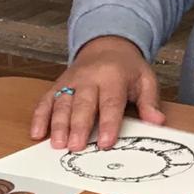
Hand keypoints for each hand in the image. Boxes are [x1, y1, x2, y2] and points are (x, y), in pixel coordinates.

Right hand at [30, 36, 164, 150]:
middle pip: (83, 104)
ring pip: (62, 104)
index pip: (111, 103)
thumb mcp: (145, 79)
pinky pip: (46, 101)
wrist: (107, 46)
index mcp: (113, 77)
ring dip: (58, 125)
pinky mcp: (57, 85)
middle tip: (76, 147)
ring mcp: (71, 82)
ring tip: (57, 145)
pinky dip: (39, 117)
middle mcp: (89, 78)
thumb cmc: (128, 69)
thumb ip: (150, 101)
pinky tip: (37, 134)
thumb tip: (157, 121)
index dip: (108, 124)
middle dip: (79, 126)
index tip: (105, 143)